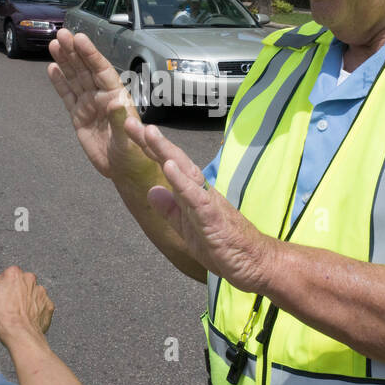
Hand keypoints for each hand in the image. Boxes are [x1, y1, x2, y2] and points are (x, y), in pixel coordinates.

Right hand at [0, 266, 53, 339]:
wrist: (20, 334)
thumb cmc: (2, 316)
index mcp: (14, 274)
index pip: (6, 275)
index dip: (1, 287)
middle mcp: (30, 280)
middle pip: (21, 284)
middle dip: (15, 292)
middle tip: (7, 307)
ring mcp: (42, 293)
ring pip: (32, 295)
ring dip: (26, 302)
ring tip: (17, 315)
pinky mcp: (49, 306)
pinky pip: (41, 307)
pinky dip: (35, 312)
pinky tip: (27, 320)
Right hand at [47, 28, 145, 179]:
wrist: (123, 170)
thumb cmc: (134, 154)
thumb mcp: (130, 140)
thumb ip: (121, 120)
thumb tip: (116, 101)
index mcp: (117, 96)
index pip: (102, 70)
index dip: (91, 54)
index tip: (80, 38)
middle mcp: (102, 96)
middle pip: (85, 69)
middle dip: (74, 52)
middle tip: (61, 34)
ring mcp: (89, 105)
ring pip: (75, 78)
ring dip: (65, 61)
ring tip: (53, 43)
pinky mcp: (78, 116)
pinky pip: (67, 95)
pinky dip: (59, 82)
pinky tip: (52, 67)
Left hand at [126, 119, 274, 292]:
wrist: (254, 262)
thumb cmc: (223, 244)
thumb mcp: (186, 228)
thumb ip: (170, 209)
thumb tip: (152, 190)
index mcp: (191, 194)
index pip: (168, 165)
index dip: (149, 148)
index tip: (131, 129)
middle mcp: (200, 191)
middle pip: (174, 161)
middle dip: (152, 142)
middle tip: (131, 122)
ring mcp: (207, 201)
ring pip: (185, 171)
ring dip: (166, 152)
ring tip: (149, 133)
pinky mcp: (213, 217)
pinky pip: (196, 197)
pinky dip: (182, 182)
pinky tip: (169, 168)